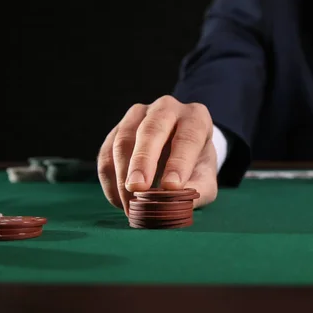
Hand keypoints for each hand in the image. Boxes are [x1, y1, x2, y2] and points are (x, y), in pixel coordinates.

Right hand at [97, 95, 217, 214]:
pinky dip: (110, 179)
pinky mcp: (117, 129)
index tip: (172, 187)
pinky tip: (119, 199)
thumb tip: (173, 203)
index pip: (188, 136)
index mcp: (196, 117)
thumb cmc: (197, 164)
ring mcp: (139, 115)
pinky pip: (106, 153)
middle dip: (143, 160)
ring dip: (123, 174)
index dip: (179, 162)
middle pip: (152, 130)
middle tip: (139, 188)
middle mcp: (167, 108)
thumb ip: (196, 188)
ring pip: (124, 140)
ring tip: (130, 204)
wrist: (183, 150)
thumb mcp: (206, 176)